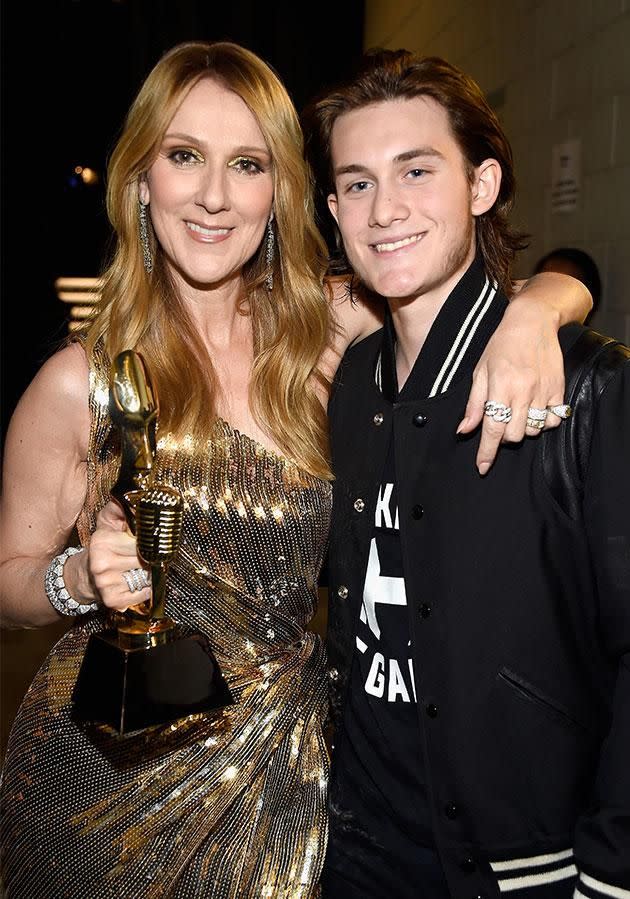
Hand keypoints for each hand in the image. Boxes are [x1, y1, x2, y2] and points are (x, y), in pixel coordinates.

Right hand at [87, 500, 150, 610]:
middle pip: (146, 559)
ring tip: (142, 567)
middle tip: (151, 554)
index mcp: (102, 542)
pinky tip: (137, 581)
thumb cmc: (103, 546)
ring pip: (147, 576)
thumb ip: (119, 508)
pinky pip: (144, 593)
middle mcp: (102, 564)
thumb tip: (134, 495)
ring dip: (151, 572)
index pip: (141, 540)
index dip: (151, 540)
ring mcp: (107, 584)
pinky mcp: (114, 600)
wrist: (85, 575)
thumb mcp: (107, 523)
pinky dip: (146, 588)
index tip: (155, 539)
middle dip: (153, 556)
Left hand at [457, 296, 565, 473]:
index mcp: (500, 387)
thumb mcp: (480, 371)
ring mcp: (544, 392)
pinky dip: (544, 422)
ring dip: (523, 428)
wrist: (533, 322)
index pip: (492, 429)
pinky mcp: (559, 390)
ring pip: (534, 430)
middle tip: (500, 420)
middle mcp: (523, 392)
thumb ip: (474, 404)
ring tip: (518, 411)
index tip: (483, 467)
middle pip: (514, 435)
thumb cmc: (501, 345)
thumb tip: (464, 430)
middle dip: (504, 435)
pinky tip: (536, 410)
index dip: (487, 452)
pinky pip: (554, 421)